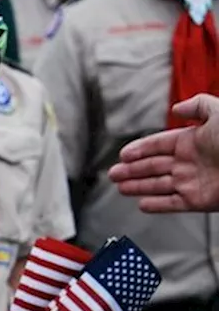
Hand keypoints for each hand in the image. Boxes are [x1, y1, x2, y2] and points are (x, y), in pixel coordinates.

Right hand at [109, 94, 218, 212]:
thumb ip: (198, 105)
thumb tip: (177, 108)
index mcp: (193, 141)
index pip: (159, 145)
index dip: (140, 149)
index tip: (123, 154)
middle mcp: (190, 162)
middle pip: (154, 166)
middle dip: (132, 170)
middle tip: (113, 173)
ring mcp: (193, 182)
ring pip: (158, 185)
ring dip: (138, 186)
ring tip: (120, 187)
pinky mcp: (197, 201)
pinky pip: (172, 204)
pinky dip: (156, 205)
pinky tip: (141, 204)